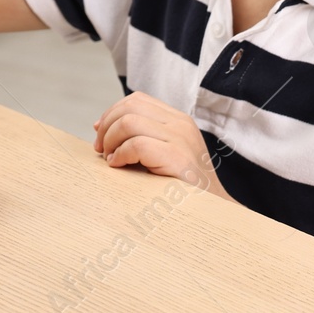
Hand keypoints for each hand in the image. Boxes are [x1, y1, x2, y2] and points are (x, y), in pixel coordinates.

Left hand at [92, 91, 230, 199]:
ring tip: (110, 158)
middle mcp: (180, 124)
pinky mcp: (178, 158)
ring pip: (129, 122)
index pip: (137, 100)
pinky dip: (120, 155)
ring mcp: (181, 139)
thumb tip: (99, 127)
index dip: (112, 113)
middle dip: (107, 126)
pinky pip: (137, 145)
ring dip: (111, 140)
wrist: (214, 212)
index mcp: (177, 120)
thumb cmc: (181, 186)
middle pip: (129, 107)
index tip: (100, 132)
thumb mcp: (162, 153)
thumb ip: (140, 136)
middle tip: (101, 149)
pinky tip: (119, 165)